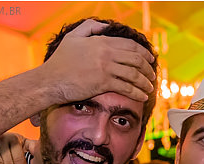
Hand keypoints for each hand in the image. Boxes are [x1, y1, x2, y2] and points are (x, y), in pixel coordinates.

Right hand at [39, 19, 156, 105]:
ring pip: (134, 74)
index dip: (144, 53)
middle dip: (148, 69)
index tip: (150, 60)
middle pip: (136, 59)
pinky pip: (127, 88)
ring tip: (150, 88)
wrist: (50, 80)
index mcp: (101, 41)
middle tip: (152, 76)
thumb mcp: (73, 37)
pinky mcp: (103, 83)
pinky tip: (142, 96)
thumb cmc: (60, 61)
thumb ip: (90, 28)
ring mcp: (105, 68)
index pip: (130, 46)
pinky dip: (137, 93)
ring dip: (145, 82)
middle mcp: (106, 53)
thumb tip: (105, 26)